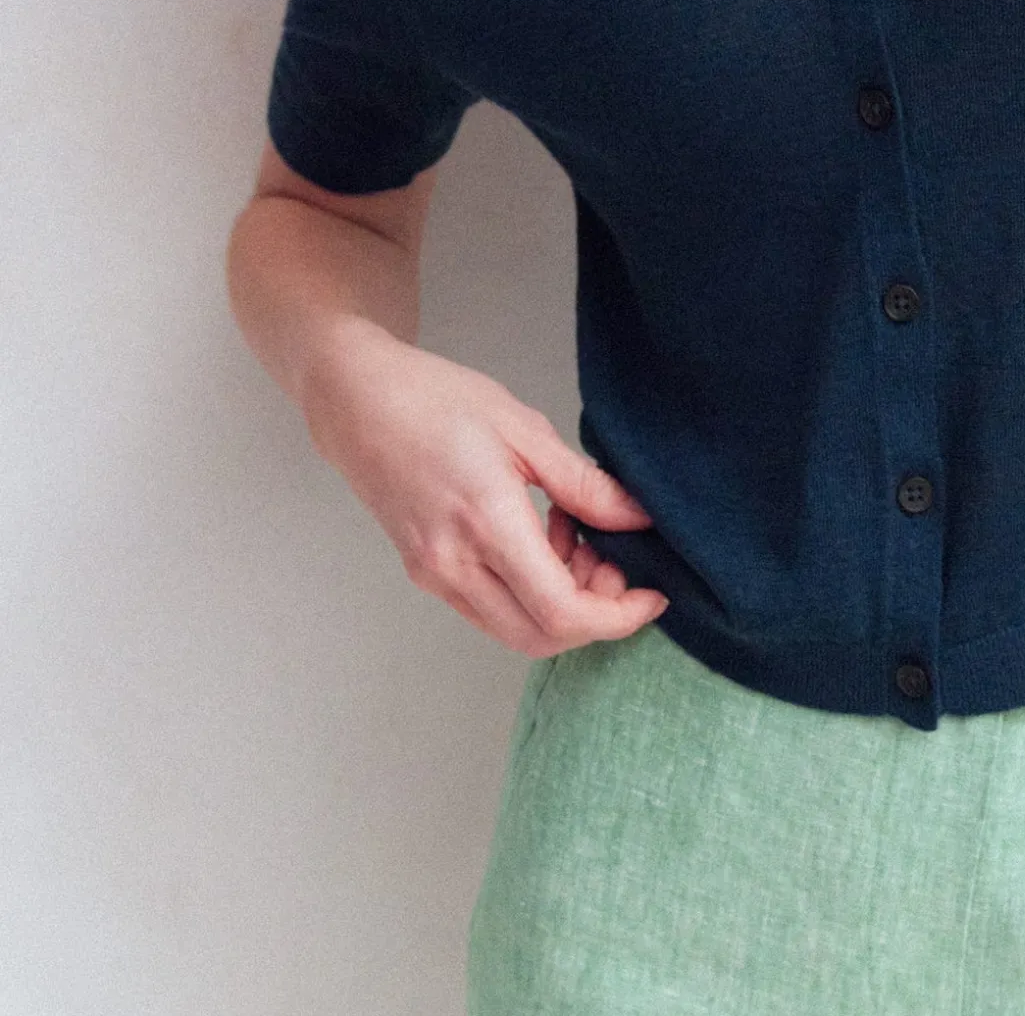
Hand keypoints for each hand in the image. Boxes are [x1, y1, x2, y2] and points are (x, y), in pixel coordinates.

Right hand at [303, 321, 668, 655]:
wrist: (359, 401)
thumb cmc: (439, 400)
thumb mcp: (525, 430)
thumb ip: (584, 484)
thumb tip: (640, 518)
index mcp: (486, 523)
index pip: (560, 611)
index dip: (616, 617)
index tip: (652, 595)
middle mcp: (454, 564)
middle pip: (541, 636)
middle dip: (594, 613)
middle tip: (617, 559)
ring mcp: (435, 575)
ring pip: (515, 629)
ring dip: (562, 603)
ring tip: (577, 534)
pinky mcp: (426, 573)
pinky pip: (489, 608)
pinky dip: (529, 591)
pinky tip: (542, 537)